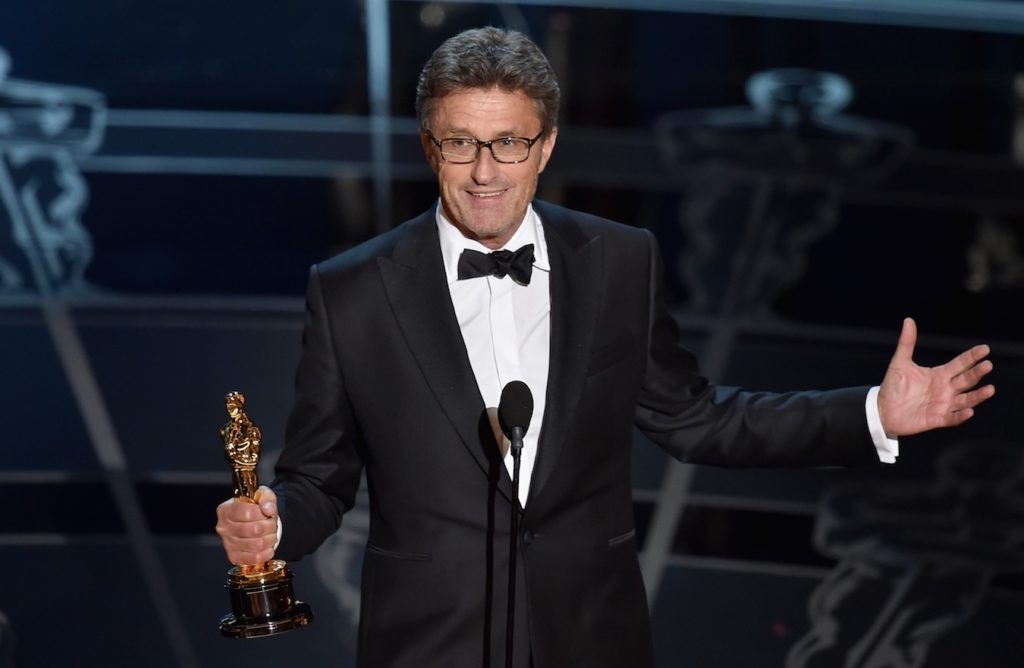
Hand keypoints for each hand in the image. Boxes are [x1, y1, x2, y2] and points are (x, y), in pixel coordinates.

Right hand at [215, 485, 278, 565]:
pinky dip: (266, 553)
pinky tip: (268, 547)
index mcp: (226, 510)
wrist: (251, 521)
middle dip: (270, 526)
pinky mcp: (234, 557)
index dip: (262, 513)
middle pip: (255, 530)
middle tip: (272, 524)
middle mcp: (223, 528)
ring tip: (270, 534)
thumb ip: (267, 499)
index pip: (247, 513)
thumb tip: (268, 509)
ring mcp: (227, 544)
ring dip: (270, 539)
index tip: (267, 512)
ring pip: (257, 544)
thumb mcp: (262, 495)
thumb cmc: (254, 507)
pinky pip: (254, 558)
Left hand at [877, 318, 994, 436]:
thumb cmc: (893, 386)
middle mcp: (945, 389)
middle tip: (987, 365)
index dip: (972, 356)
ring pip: (965, 399)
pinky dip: (961, 415)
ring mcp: (943, 404)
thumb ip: (906, 343)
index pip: (960, 363)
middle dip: (977, 373)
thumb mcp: (900, 363)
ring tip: (990, 389)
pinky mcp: (937, 419)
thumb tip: (908, 320)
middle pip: (966, 379)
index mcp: (940, 374)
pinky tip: (969, 411)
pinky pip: (952, 418)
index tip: (985, 349)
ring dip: (977, 395)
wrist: (882, 410)